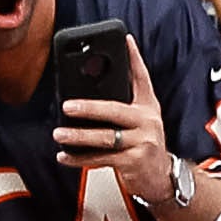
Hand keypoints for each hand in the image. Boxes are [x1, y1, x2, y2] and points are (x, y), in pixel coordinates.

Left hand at [54, 38, 173, 205]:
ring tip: (59, 134)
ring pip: (106, 137)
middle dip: (88, 108)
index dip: (134, 58)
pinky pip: (102, 159)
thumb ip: (122, 106)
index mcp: (148, 107)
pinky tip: (65, 156)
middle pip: (115, 110)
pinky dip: (80, 159)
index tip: (125, 40)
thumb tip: (88, 95)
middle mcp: (148, 122)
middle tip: (67, 106)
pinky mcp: (134, 162)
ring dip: (79, 136)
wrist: (162, 179)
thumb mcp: (141, 123)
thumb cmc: (145, 147)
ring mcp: (143, 142)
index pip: (142, 78)